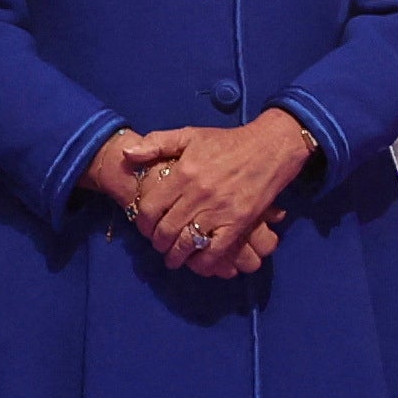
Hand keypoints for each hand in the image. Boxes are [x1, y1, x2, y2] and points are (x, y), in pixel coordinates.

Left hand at [117, 117, 319, 279]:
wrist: (269, 147)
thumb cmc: (227, 141)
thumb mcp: (189, 134)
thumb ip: (156, 143)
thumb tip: (127, 155)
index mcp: (183, 173)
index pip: (150, 208)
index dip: (142, 222)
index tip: (144, 227)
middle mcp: (198, 194)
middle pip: (165, 229)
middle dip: (157, 243)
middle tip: (158, 245)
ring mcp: (219, 210)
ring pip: (186, 243)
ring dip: (175, 256)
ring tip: (174, 259)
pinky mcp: (239, 222)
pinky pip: (216, 251)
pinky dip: (203, 262)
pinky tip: (198, 263)